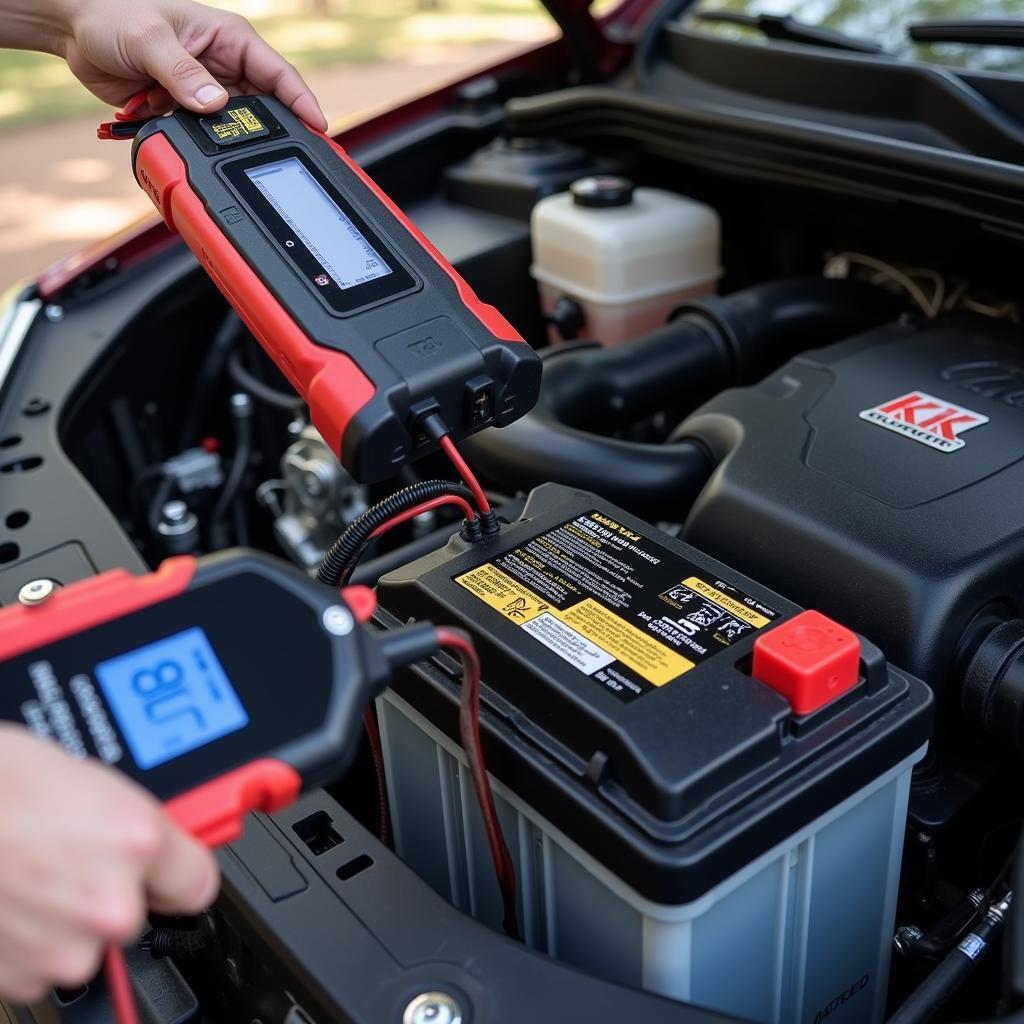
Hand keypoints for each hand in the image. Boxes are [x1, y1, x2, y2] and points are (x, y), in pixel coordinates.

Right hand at [0, 725, 218, 1003]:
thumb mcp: (93, 782)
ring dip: (68, 918)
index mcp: (138, 843)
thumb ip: (138, 825)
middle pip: (137, 913)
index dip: (178, 873)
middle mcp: (111, 903)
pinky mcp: (24, 978)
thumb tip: (160, 842)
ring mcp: (66, 947)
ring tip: (34, 871)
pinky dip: (30, 939)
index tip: (168, 872)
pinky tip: (14, 898)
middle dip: (114, 890)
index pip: (198, 882)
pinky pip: (43, 962)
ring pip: (88, 941)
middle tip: (74, 855)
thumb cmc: (5, 785)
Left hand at [60, 0, 326, 127]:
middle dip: (268, 132)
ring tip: (227, 153)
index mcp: (230, 39)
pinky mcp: (188, 111)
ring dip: (228, 141)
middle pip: (265, 109)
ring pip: (236, 128)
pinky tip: (197, 149)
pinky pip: (207, 137)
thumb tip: (215, 105)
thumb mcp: (150, 39)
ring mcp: (208, 91)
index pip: (279, 75)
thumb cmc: (111, 13)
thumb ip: (183, 74)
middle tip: (279, 157)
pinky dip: (203, 146)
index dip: (302, 103)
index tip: (318, 130)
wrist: (73, 29)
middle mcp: (225, 66)